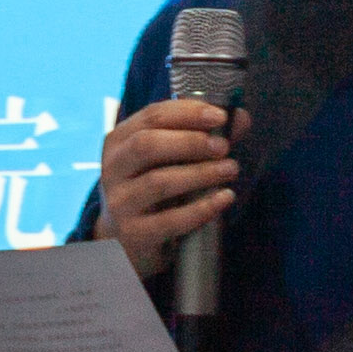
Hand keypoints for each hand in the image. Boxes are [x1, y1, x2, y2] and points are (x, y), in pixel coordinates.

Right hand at [98, 96, 240, 280]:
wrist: (130, 238)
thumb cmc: (155, 187)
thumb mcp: (172, 158)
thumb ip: (204, 135)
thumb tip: (239, 118)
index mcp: (120, 140)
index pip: (152, 116)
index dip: (188, 113)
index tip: (220, 117)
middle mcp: (113, 168)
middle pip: (147, 145)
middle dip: (190, 142)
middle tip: (224, 147)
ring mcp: (120, 202)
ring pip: (158, 182)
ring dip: (200, 174)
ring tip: (231, 169)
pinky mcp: (133, 233)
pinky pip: (170, 220)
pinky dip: (201, 208)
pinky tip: (224, 198)